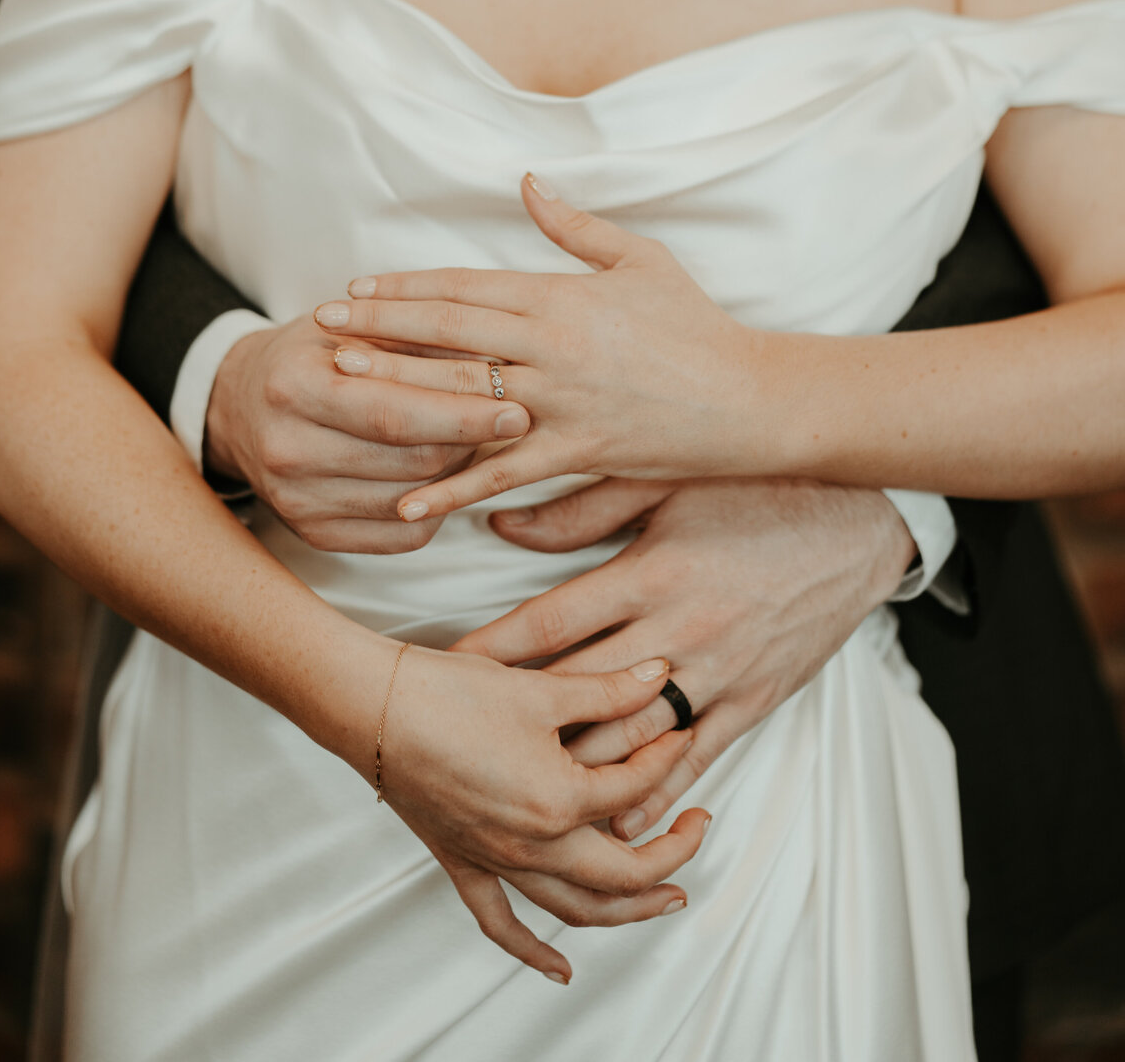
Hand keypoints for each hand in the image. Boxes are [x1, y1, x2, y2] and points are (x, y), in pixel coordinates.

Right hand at [204, 315, 529, 552]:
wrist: (241, 403)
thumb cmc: (311, 355)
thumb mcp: (351, 328)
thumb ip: (413, 344)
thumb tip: (494, 364)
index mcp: (294, 386)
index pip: (394, 411)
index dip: (462, 413)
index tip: (517, 409)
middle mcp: (287, 450)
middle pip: (408, 460)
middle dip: (471, 442)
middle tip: (517, 422)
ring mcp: (296, 500)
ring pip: (411, 500)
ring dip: (456, 473)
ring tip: (479, 441)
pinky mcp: (312, 534)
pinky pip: (399, 536)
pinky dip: (434, 508)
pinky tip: (444, 477)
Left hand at [315, 175, 781, 521]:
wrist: (752, 399)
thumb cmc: (696, 325)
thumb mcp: (642, 258)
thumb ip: (575, 225)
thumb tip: (527, 182)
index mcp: (562, 296)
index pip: (465, 287)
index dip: (405, 287)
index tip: (357, 285)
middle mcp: (553, 347)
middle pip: (449, 334)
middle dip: (380, 326)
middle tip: (322, 324)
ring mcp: (562, 403)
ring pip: (462, 396)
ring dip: (397, 390)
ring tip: (340, 385)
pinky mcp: (577, 454)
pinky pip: (503, 473)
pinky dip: (452, 487)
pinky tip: (405, 499)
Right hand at [359, 644, 710, 980]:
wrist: (373, 709)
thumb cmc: (450, 693)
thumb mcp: (542, 688)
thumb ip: (609, 690)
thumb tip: (660, 676)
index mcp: (559, 801)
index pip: (634, 790)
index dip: (664, 759)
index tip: (677, 731)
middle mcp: (533, 846)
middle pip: (623, 873)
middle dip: (672, 854)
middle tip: (700, 826)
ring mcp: (497, 862)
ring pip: (577, 910)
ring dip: (628, 911)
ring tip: (667, 899)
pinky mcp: (463, 863)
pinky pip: (502, 924)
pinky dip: (534, 953)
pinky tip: (560, 969)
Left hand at [453, 476, 916, 838]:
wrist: (860, 522)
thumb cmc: (756, 491)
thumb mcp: (664, 482)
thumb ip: (580, 511)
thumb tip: (500, 524)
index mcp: (648, 573)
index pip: (549, 624)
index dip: (491, 651)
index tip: (444, 670)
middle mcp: (678, 631)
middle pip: (579, 693)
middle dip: (517, 721)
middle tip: (461, 745)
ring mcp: (718, 672)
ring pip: (631, 738)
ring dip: (575, 768)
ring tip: (517, 793)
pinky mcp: (753, 700)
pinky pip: (695, 759)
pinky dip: (653, 795)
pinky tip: (614, 820)